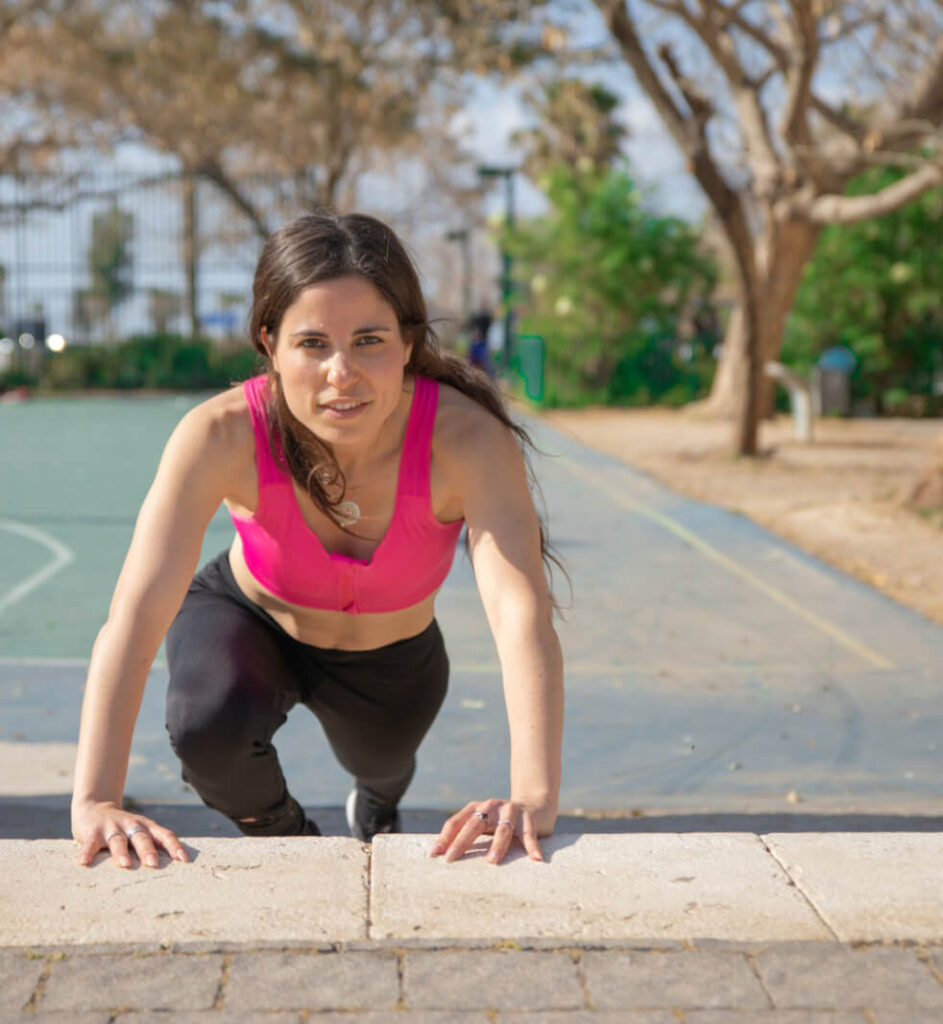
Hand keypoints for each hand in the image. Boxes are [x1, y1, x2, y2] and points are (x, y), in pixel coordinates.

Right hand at [72, 801, 188, 868]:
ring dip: (121, 852)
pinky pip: (90, 844)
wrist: (95, 807)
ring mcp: (111, 828)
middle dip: (148, 850)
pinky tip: (84, 863)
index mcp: (146, 826)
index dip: (174, 846)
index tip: (183, 860)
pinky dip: (87, 853)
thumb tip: (174, 867)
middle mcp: (131, 825)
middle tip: (153, 863)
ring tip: (124, 864)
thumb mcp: (139, 832)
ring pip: (118, 840)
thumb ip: (152, 845)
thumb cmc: (124, 828)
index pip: (164, 835)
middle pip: (142, 837)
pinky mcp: (92, 832)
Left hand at [429, 799, 546, 864]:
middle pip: (474, 824)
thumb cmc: (500, 822)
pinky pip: (529, 834)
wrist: (533, 805)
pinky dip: (532, 846)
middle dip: (461, 842)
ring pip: (503, 829)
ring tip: (492, 861)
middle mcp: (491, 806)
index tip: (433, 855)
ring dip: (497, 845)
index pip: (456, 822)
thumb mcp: (482, 825)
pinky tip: (536, 859)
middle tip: (451, 858)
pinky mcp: (528, 817)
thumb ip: (464, 835)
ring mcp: (510, 810)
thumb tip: (439, 855)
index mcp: (476, 808)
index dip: (444, 838)